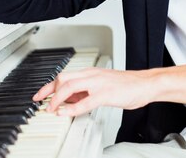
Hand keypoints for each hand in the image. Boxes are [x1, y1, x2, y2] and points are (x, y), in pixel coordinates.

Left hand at [33, 68, 152, 116]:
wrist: (146, 84)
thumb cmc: (127, 86)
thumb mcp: (102, 86)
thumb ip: (85, 91)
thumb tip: (69, 100)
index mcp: (90, 73)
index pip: (64, 76)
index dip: (48, 86)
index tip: (39, 95)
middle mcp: (92, 75)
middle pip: (63, 79)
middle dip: (48, 91)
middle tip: (42, 103)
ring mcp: (99, 83)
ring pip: (70, 87)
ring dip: (57, 99)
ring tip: (52, 109)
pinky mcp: (106, 94)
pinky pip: (85, 101)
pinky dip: (72, 108)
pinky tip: (66, 113)